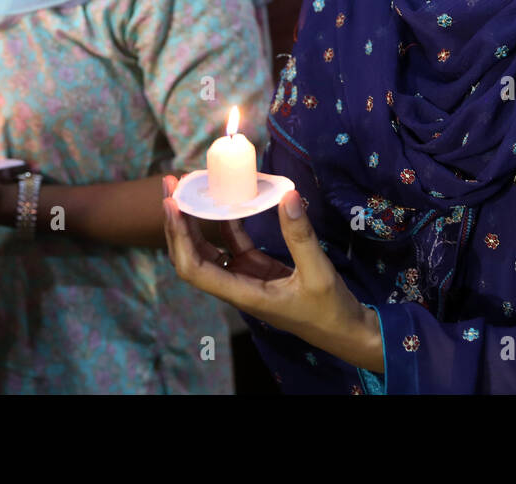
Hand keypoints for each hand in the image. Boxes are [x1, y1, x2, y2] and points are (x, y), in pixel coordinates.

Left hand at [160, 175, 382, 371]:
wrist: (343, 330)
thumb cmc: (329, 310)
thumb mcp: (319, 273)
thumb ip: (301, 236)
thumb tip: (287, 196)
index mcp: (243, 293)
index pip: (194, 268)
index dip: (179, 237)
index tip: (172, 205)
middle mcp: (235, 286)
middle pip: (191, 256)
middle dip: (177, 222)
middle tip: (172, 185)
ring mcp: (244, 277)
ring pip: (208, 249)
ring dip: (195, 221)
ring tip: (189, 188)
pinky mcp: (256, 269)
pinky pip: (232, 244)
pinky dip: (225, 222)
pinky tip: (225, 199)